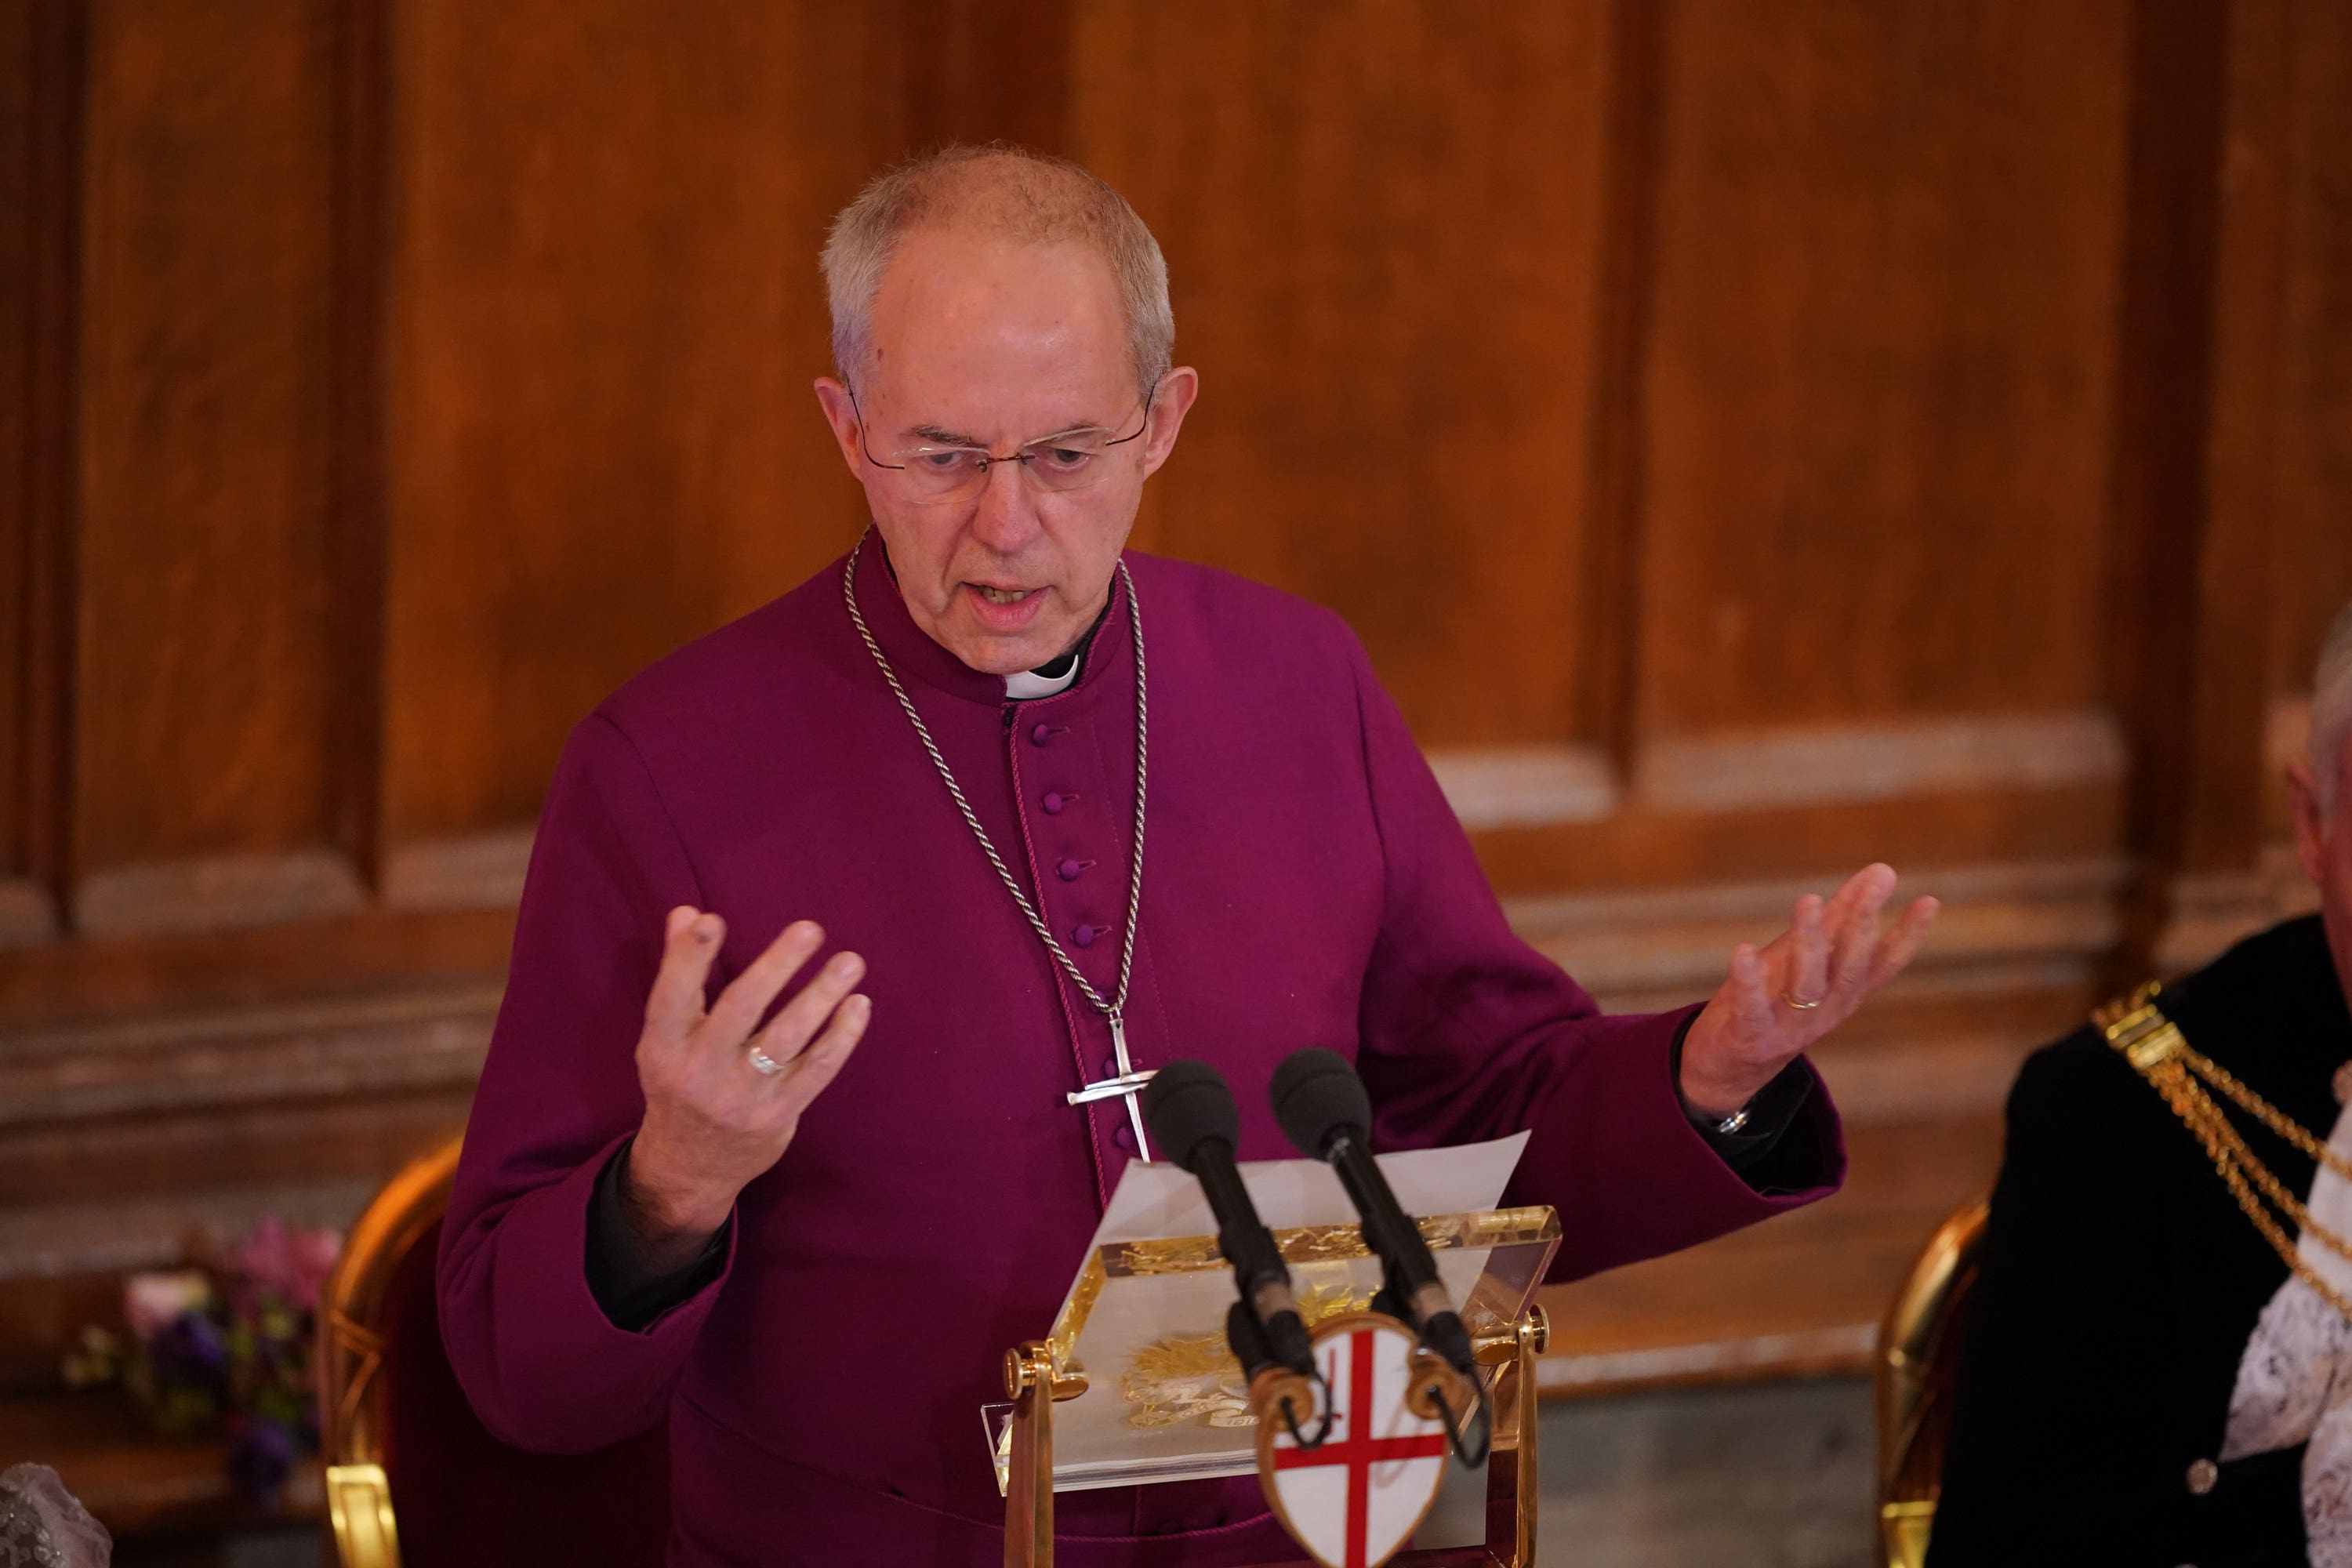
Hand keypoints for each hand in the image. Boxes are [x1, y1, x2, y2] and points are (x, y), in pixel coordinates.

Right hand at [624, 908, 870, 1260]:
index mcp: (663, 1046)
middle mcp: (699, 1070)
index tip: (711, 919)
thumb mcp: (666, 1035)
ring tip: (850, 961)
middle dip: (776, 966)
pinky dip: (840, 1037)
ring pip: (786, 1037)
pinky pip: (816, 1070)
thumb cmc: (681, 1081)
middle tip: (810, 929)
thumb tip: (687, 911)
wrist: (690, 1166)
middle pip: (740, 1009)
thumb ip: (679, 974)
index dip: (688, 958)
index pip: (672, 996)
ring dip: (821, 996)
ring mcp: (741, 1095)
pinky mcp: (778, 1115)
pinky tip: (858, 1005)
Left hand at [1677, 863, 1936, 1118]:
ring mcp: (1791, 1027)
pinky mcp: (1752, 1037)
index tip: (1929, 901)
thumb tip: (1882, 869)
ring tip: (1808, 899)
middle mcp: (1826, 1010)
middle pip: (1850, 968)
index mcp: (1844, 991)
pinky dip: (1748, 980)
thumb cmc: (1776, 999)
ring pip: (1806, 984)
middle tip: (1876, 884)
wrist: (1731, 1067)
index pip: (1883, 963)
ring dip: (1809, 942)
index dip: (1908, 935)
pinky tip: (1743, 950)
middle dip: (1862, 925)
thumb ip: (1840, 917)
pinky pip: (1752, 1009)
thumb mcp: (1810, 957)